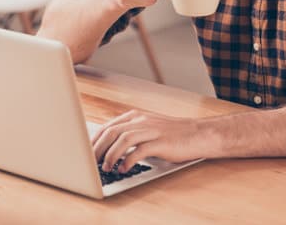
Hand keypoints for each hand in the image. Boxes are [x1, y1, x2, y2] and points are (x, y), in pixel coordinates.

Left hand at [91, 109, 211, 172]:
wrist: (198, 134)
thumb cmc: (172, 135)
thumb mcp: (148, 129)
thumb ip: (130, 133)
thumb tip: (109, 147)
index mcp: (136, 116)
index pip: (108, 126)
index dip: (95, 140)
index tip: (86, 152)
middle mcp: (141, 120)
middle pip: (112, 132)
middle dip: (98, 148)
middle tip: (91, 162)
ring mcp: (151, 130)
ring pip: (123, 139)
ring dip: (111, 155)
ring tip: (106, 167)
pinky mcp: (161, 142)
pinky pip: (140, 150)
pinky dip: (128, 160)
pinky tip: (123, 168)